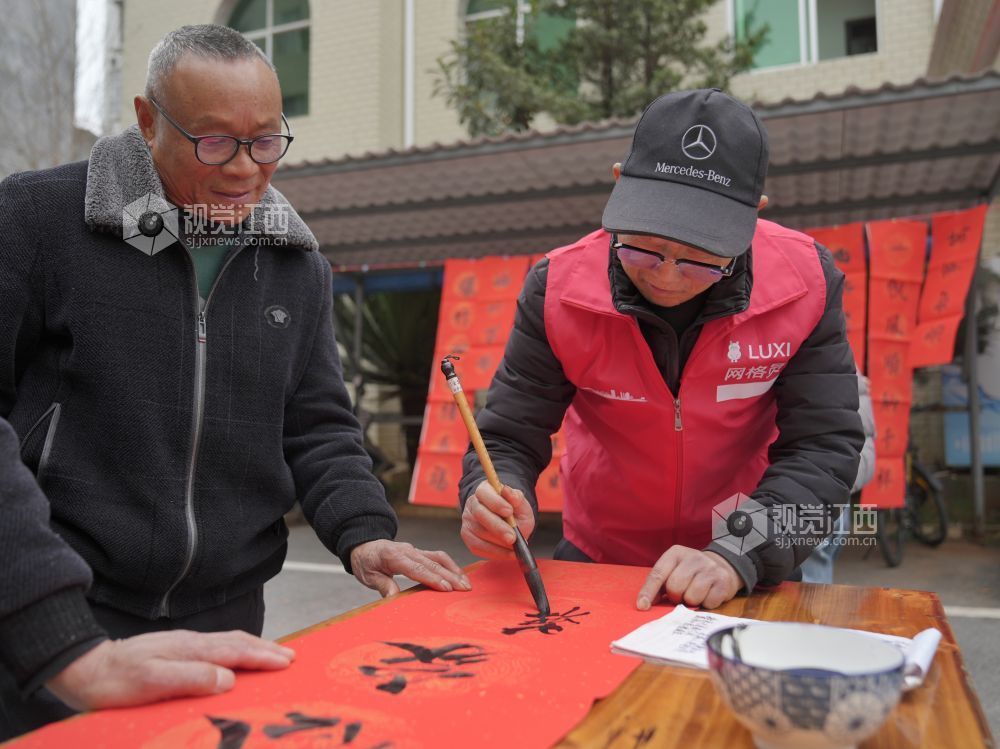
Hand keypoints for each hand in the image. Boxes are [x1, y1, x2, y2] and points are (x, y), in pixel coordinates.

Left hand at [46, 630, 294, 710]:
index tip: (287, 662)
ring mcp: (182, 645)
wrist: (84, 668)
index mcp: (190, 650)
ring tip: (272, 653)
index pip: (236, 651)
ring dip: (254, 647)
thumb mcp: (151, 683)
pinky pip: (215, 647)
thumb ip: (191, 678)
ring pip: (227, 642)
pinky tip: (234, 656)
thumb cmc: (114, 682)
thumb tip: (228, 678)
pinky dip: (235, 649)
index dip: (263, 656)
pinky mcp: (174, 650)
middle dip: (266, 649)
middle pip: (237, 641)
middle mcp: (191, 643)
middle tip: (291, 657)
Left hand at [350, 539, 470, 596]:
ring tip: (466, 583)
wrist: (364, 544)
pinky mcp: (420, 552)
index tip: (446, 588)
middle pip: (432, 563)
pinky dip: (450, 565)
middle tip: (464, 588)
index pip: (417, 568)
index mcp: (394, 556)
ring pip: (439, 557)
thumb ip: (383, 585)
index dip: (433, 578)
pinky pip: (438, 557)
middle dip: (450, 576)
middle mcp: (408, 551)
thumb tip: (394, 599)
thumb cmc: (366, 562)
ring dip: (454, 570)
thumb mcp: (368, 576)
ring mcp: (415, 550)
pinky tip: (459, 575)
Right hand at [460, 481, 534, 559]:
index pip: (484, 493)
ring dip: (498, 542)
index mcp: (484, 490)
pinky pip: (478, 547)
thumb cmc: (515, 513)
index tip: (509, 511)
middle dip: (497, 527)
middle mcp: (473, 505)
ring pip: (479, 532)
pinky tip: (509, 554)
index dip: (495, 502)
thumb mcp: (521, 505)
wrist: (511, 526)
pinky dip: (495, 552)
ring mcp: (468, 521)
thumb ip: (517, 499)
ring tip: (514, 547)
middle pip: (480, 514)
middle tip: (512, 537)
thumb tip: (510, 493)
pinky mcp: (468, 537)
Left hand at [636, 547, 742, 610]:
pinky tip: (708, 595)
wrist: (722, 566)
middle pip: (675, 587)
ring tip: (695, 594)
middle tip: (681, 595)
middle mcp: (693, 557)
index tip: (642, 606)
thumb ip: (659, 586)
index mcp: (676, 553)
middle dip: (675, 596)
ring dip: (691, 601)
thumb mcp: (673, 571)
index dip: (648, 591)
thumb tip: (645, 604)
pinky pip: (708, 603)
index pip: (658, 573)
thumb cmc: (691, 573)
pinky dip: (706, 604)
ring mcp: (710, 568)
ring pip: (692, 597)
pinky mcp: (723, 581)